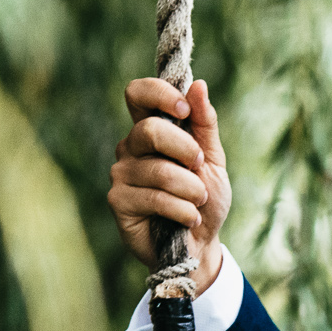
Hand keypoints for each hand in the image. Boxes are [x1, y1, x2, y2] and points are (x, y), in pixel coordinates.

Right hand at [108, 76, 230, 295]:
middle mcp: (131, 147)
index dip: (159, 94)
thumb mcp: (213, 159)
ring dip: (190, 188)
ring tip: (199, 203)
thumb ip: (205, 124)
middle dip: (185, 149)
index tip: (184, 109)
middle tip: (201, 167)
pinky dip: (182, 209)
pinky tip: (189, 218)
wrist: (200, 245)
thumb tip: (198, 85)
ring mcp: (121, 173)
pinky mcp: (118, 200)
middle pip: (149, 130)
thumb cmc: (205, 200)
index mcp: (151, 129)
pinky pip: (155, 197)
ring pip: (158, 170)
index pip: (138, 93)